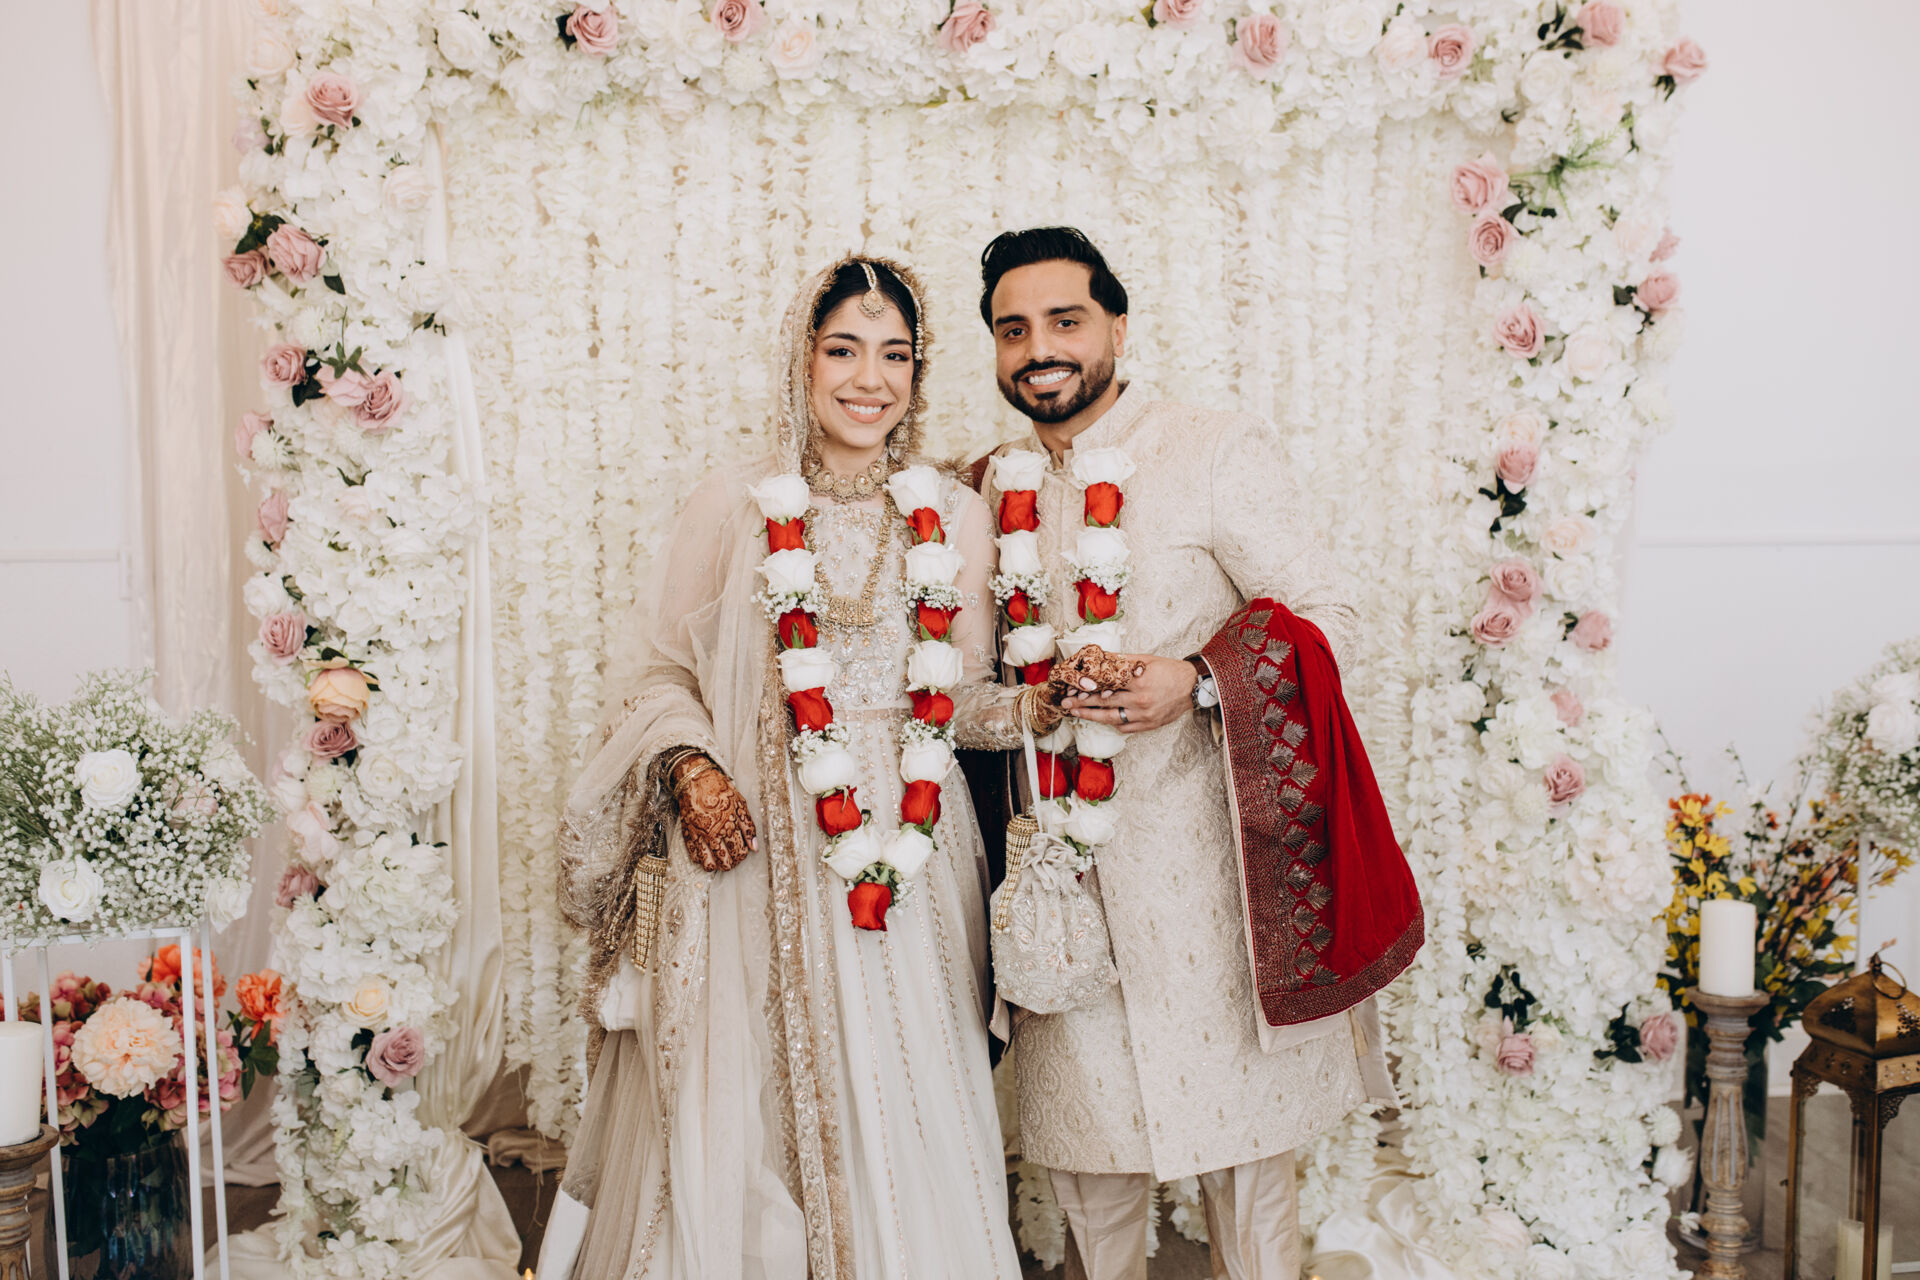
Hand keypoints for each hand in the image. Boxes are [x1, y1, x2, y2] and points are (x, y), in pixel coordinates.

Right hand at [673, 756, 756, 871]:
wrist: (696, 781)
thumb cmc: (720, 791)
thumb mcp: (740, 805)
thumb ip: (749, 828)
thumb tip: (755, 847)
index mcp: (730, 827)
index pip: (740, 853)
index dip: (743, 855)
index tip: (742, 850)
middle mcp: (714, 835)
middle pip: (725, 862)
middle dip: (731, 862)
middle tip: (732, 857)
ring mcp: (700, 837)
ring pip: (709, 864)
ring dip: (716, 865)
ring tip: (720, 859)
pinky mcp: (688, 835)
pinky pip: (694, 857)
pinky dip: (701, 859)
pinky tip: (707, 853)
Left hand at [1062, 653, 1196, 734]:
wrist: (1192, 687)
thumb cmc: (1169, 671)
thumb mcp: (1145, 660)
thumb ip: (1121, 660)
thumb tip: (1100, 657)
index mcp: (1139, 681)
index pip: (1107, 685)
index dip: (1088, 688)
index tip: (1073, 689)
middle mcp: (1140, 700)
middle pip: (1105, 703)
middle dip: (1083, 703)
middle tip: (1066, 704)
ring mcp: (1144, 715)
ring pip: (1112, 718)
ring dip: (1092, 716)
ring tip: (1077, 713)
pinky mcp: (1149, 725)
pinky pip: (1125, 727)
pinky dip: (1113, 723)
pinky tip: (1102, 719)